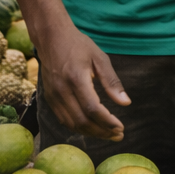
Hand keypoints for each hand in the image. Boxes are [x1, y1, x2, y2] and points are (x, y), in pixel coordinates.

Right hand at [34, 19, 129, 140]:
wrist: (51, 38)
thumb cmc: (79, 45)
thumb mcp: (100, 58)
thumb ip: (112, 81)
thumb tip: (126, 103)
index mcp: (76, 78)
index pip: (92, 108)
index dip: (107, 122)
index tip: (121, 127)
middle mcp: (62, 90)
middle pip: (82, 120)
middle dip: (101, 131)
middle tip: (118, 135)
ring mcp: (53, 95)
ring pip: (71, 123)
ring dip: (91, 133)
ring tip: (108, 134)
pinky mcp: (49, 98)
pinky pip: (63, 119)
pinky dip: (78, 127)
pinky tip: (92, 128)